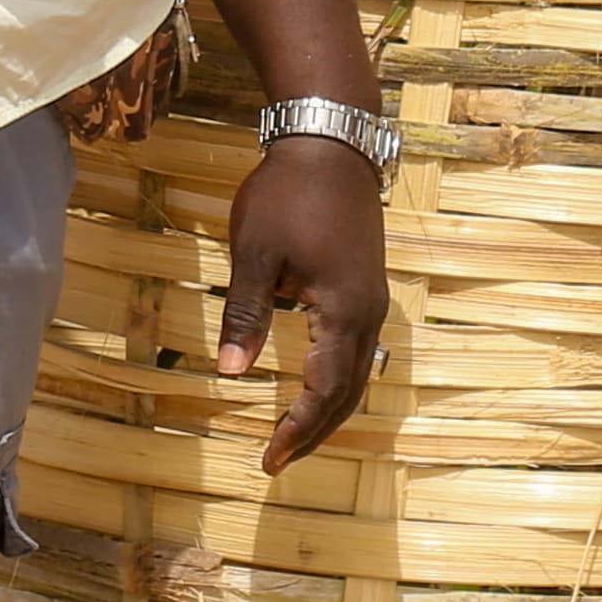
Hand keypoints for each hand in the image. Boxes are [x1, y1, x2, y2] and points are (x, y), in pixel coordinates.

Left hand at [216, 136, 386, 473]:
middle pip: (350, 392)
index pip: (325, 391)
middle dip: (315, 430)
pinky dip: (337, 380)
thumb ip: (244, 314)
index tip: (268, 459)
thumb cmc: (288, 194)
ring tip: (294, 432)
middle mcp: (368, 314)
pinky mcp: (367, 285)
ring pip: (359, 373)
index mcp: (342, 311)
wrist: (332, 142)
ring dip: (329, 407)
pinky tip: (313, 383)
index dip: (297, 429)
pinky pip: (358, 350)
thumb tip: (228, 372)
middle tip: (278, 459)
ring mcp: (372, 299)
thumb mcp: (255, 254)